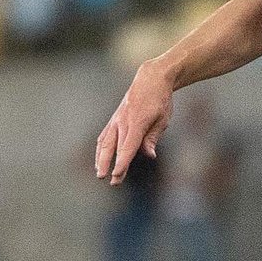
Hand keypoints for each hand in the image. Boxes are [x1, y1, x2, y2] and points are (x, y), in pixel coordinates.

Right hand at [95, 61, 174, 183]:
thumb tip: (149, 155)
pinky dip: (100, 148)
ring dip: (100, 159)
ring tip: (99, 173)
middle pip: (113, 147)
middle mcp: (123, 121)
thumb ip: (153, 138)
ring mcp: (116, 119)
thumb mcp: (163, 119)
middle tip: (108, 181)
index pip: (128, 147)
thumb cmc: (160, 101)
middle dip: (109, 164)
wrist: (150, 80)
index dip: (122, 162)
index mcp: (137, 122)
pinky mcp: (114, 118)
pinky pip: (104, 135)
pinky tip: (99, 159)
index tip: (116, 175)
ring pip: (105, 142)